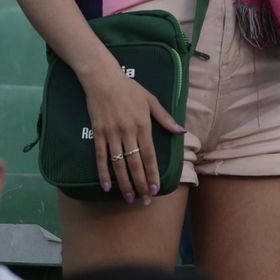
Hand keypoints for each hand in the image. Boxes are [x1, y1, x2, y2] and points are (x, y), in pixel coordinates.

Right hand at [81, 57, 182, 202]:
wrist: (104, 80)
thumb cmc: (130, 89)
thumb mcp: (151, 100)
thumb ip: (165, 118)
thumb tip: (181, 131)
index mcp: (144, 125)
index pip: (150, 155)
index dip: (153, 173)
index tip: (156, 188)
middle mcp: (128, 132)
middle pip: (135, 163)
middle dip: (141, 183)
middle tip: (144, 199)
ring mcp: (112, 134)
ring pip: (119, 164)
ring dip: (124, 182)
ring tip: (129, 197)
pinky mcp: (98, 134)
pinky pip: (101, 157)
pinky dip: (103, 173)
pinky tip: (107, 186)